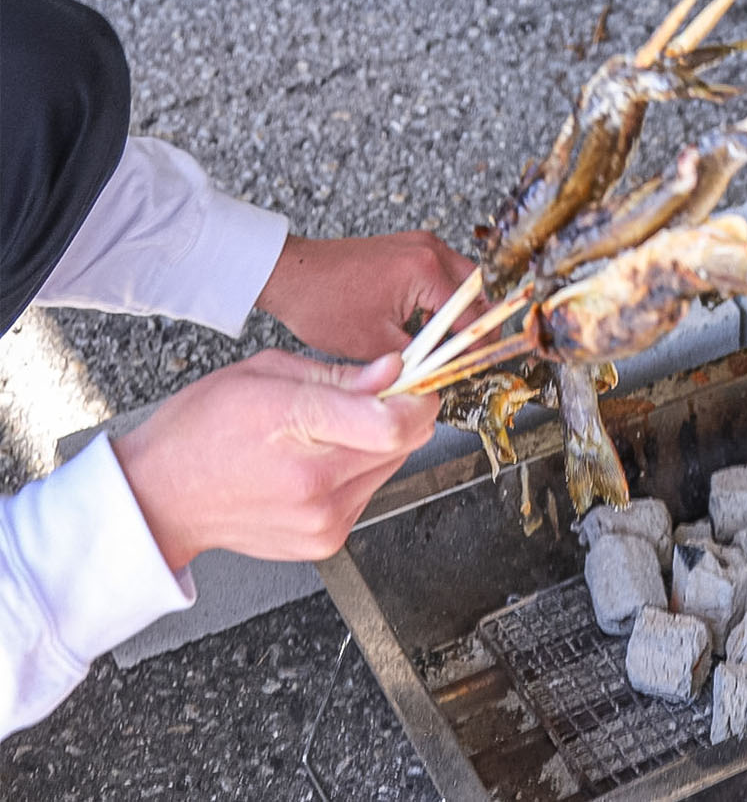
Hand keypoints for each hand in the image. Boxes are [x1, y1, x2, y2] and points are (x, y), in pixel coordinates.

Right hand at [112, 352, 439, 567]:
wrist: (161, 498)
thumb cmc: (200, 431)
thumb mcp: (265, 375)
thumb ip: (339, 375)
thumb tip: (393, 372)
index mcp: (295, 428)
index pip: (394, 423)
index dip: (417, 398)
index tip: (415, 383)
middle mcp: (315, 482)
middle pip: (405, 443)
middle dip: (400, 415)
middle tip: (371, 400)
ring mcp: (323, 518)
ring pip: (391, 467)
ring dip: (377, 446)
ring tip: (327, 435)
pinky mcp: (326, 541)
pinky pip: (369, 494)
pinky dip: (357, 474)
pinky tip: (317, 466)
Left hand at [256, 231, 479, 359]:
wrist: (287, 274)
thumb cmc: (321, 303)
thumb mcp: (375, 344)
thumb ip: (420, 358)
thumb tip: (444, 370)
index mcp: (425, 270)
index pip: (473, 313)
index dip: (477, 345)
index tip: (477, 365)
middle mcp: (429, 249)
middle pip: (478, 292)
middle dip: (476, 325)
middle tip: (468, 355)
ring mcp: (420, 244)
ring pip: (463, 282)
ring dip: (460, 312)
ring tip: (444, 344)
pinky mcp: (409, 248)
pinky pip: (443, 274)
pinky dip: (443, 299)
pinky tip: (426, 324)